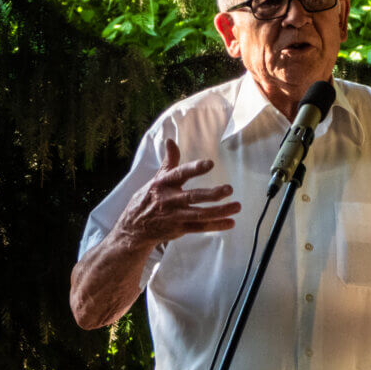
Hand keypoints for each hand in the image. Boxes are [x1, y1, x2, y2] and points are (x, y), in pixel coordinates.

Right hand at [112, 138, 241, 245]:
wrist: (133, 227)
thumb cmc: (149, 198)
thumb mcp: (156, 179)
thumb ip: (168, 161)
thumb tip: (170, 140)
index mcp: (163, 184)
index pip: (180, 174)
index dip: (195, 168)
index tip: (210, 164)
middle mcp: (169, 200)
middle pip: (193, 197)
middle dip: (212, 194)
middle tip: (229, 189)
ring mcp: (174, 216)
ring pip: (200, 214)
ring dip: (220, 212)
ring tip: (237, 206)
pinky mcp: (179, 230)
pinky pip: (200, 228)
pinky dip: (216, 226)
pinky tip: (230, 222)